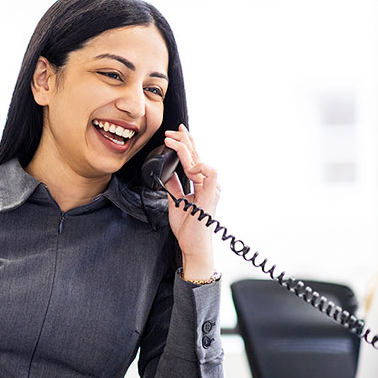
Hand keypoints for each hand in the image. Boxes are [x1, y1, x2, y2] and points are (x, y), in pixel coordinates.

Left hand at [162, 124, 218, 280]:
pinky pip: (210, 173)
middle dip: (183, 140)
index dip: (186, 143)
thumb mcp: (176, 202)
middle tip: (171, 131)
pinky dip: (199, 167)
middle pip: (197, 155)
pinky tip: (188, 167)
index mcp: (201, 184)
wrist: (193, 245)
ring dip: (185, 149)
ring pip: (200, 160)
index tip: (175, 133)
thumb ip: (174, 186)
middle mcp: (208, 184)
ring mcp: (211, 188)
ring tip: (171, 142)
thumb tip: (166, 174)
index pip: (194, 158)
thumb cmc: (188, 227)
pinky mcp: (210, 195)